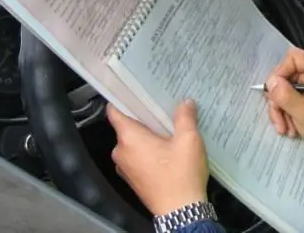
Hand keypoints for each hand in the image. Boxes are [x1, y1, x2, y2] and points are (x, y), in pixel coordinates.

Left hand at [106, 100, 208, 215]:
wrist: (181, 211)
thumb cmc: (181, 176)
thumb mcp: (189, 140)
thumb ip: (185, 117)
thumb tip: (186, 103)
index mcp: (130, 139)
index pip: (114, 111)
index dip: (123, 99)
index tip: (135, 92)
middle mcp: (122, 152)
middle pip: (127, 126)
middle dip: (144, 118)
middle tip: (163, 110)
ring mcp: (126, 168)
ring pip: (133, 142)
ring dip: (148, 136)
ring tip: (169, 130)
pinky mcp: (134, 179)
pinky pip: (137, 157)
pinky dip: (149, 151)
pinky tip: (168, 150)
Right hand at [265, 47, 303, 169]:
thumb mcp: (303, 113)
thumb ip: (285, 95)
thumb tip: (270, 81)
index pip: (292, 57)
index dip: (280, 72)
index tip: (275, 92)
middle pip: (285, 75)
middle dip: (278, 99)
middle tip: (278, 119)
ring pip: (284, 89)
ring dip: (281, 110)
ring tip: (285, 129)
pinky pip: (290, 98)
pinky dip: (287, 112)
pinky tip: (290, 128)